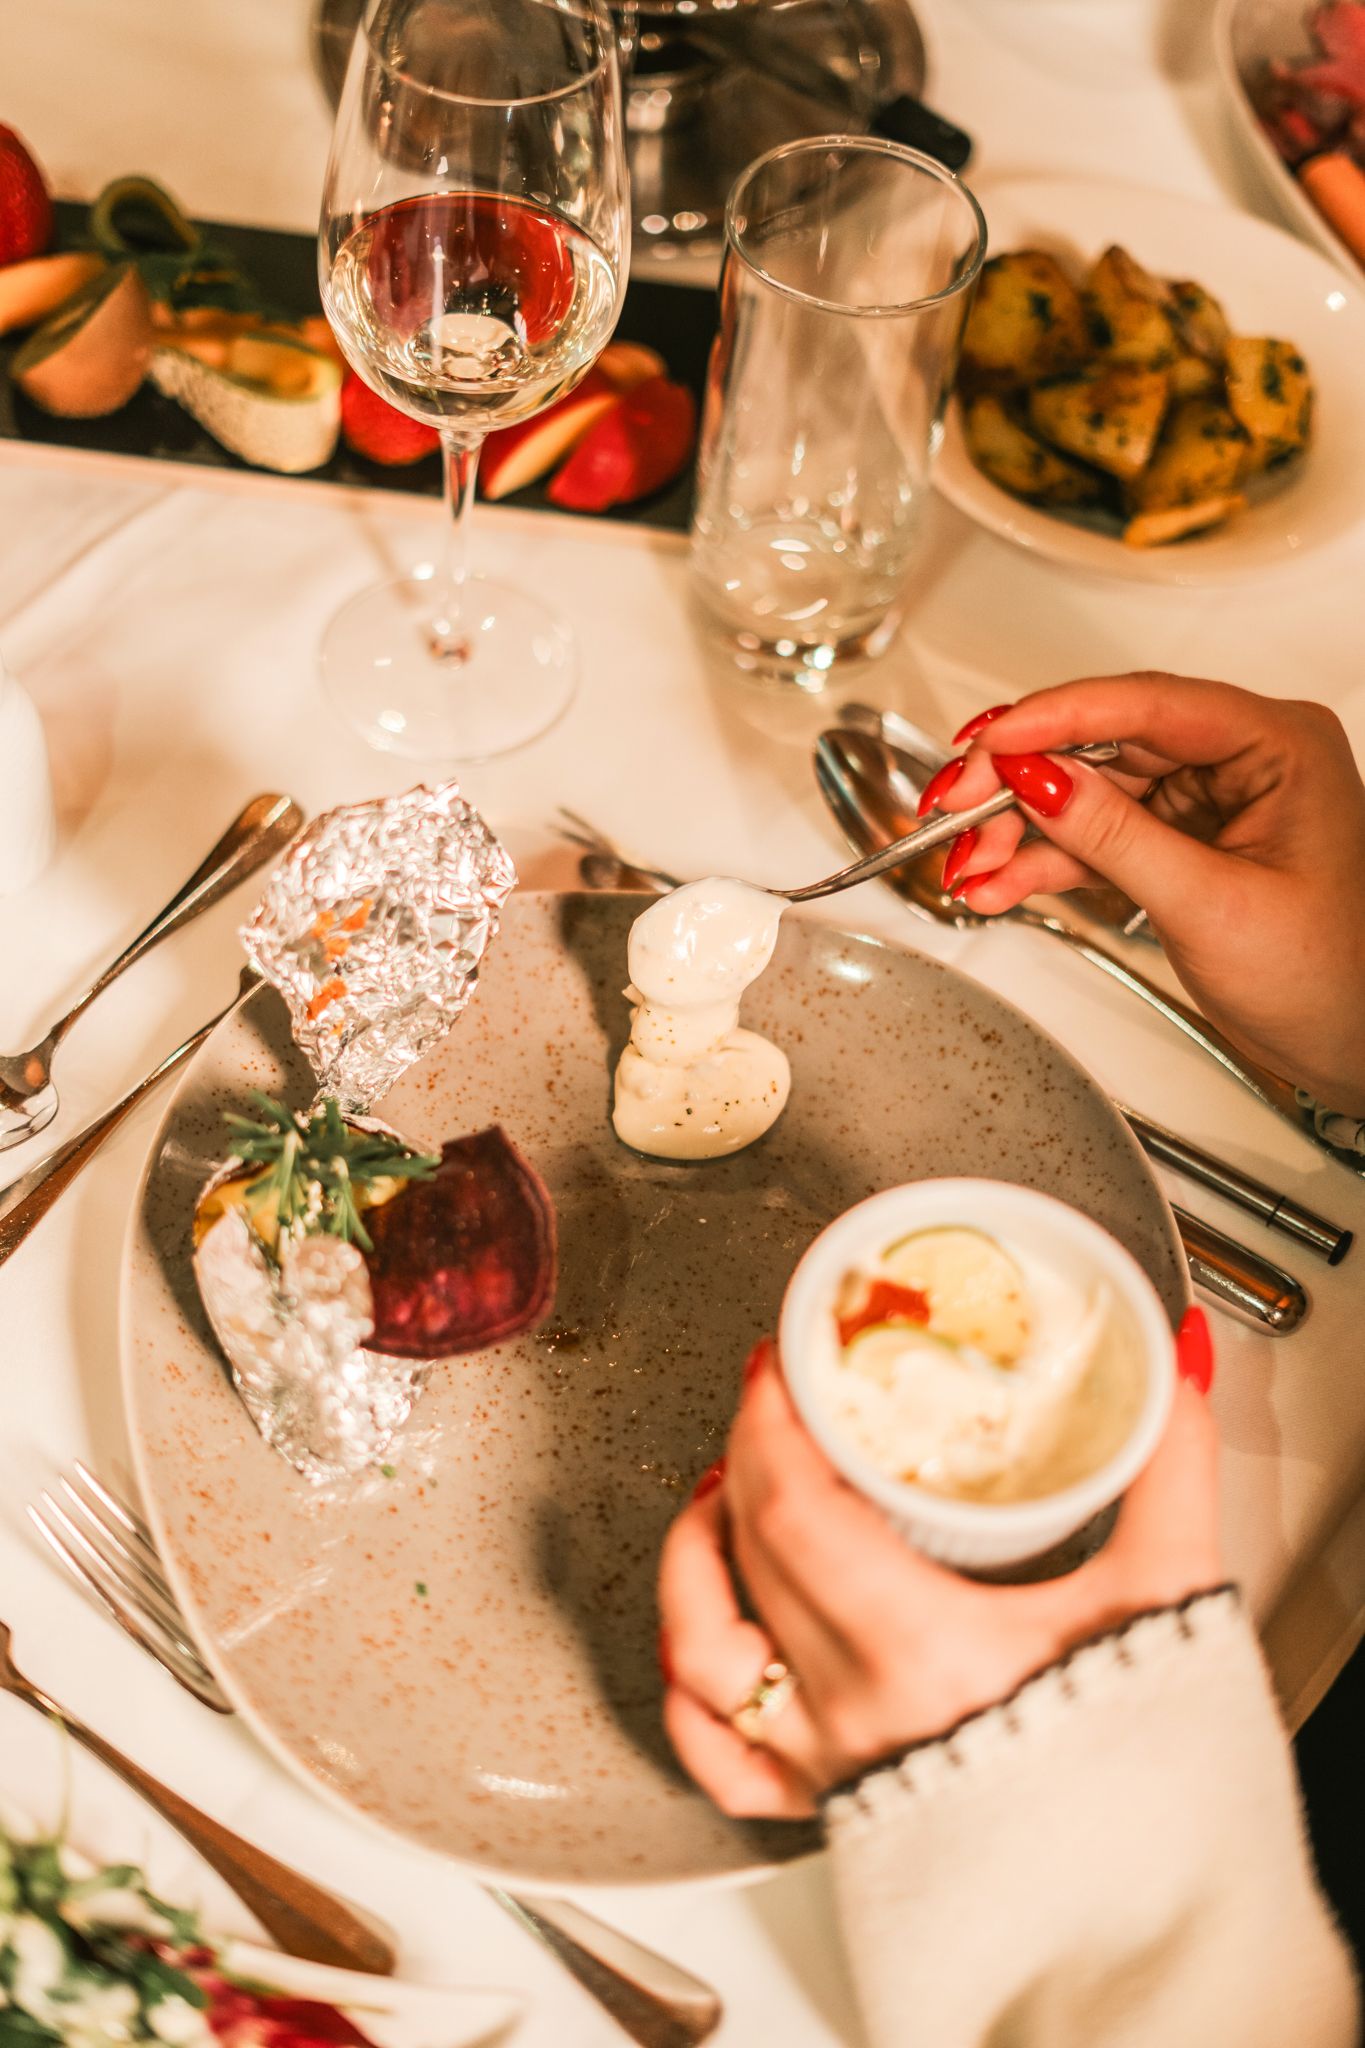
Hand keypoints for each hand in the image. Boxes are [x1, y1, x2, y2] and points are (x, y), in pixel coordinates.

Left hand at [658, 1321, 1219, 1818]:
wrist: (1155, 1916)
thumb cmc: (1156, 1779)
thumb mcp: (1169, 1597)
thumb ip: (1168, 1466)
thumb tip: (1172, 1367)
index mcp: (923, 1649)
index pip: (794, 1505)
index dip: (771, 1418)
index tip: (783, 1363)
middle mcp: (855, 1708)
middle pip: (752, 1550)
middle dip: (751, 1452)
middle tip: (774, 1401)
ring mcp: (830, 1763)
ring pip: (704, 1648)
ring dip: (694, 1556)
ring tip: (720, 1493)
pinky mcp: (828, 1811)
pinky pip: (719, 1755)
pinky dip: (691, 1689)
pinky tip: (699, 1634)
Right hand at [929, 674, 1364, 1113]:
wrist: (1354, 1044)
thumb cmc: (1331, 977)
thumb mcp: (1212, 904)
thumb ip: (1117, 837)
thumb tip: (1039, 779)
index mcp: (1276, 744)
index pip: (1147, 705)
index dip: (1055, 717)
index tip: (988, 740)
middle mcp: (1239, 758)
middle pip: (1101, 744)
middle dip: (1018, 780)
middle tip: (953, 808)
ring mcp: (1204, 800)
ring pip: (1085, 792)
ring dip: (1018, 830)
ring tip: (965, 863)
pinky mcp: (1177, 843)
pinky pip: (1094, 838)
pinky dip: (1041, 864)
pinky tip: (994, 883)